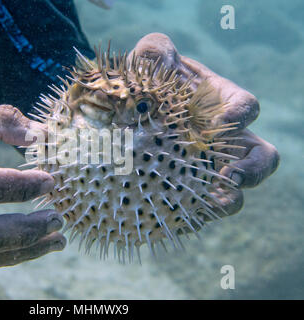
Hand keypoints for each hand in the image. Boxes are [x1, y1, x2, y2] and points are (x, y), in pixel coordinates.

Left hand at [129, 33, 279, 215]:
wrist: (127, 109)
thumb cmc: (147, 79)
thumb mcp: (149, 58)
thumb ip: (155, 51)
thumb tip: (157, 56)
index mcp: (221, 103)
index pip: (246, 108)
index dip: (240, 116)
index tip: (218, 122)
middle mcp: (223, 138)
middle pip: (262, 158)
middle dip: (252, 170)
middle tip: (228, 178)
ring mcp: (208, 165)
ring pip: (237, 191)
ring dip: (229, 200)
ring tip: (209, 205)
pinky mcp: (188, 188)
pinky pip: (200, 207)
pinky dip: (194, 214)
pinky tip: (174, 217)